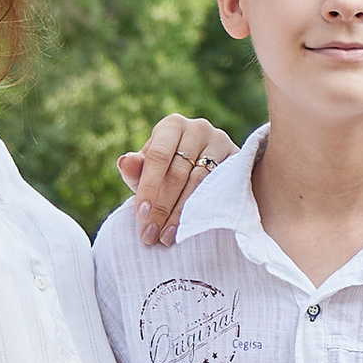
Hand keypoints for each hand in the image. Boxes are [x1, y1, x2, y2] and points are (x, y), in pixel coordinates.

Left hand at [121, 115, 236, 246]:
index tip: (140, 216)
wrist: (206, 172)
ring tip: (167, 237)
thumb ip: (134, 170)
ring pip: (199, 182)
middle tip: (151, 234)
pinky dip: (204, 209)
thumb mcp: (148, 171)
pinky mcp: (237, 158)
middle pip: (178, 172)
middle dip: (162, 207)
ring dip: (181, 213)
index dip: (148, 187)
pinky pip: (220, 186)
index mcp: (171, 126)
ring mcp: (220, 141)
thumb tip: (125, 162)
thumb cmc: (168, 170)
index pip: (158, 156)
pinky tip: (192, 227)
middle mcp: (198, 128)